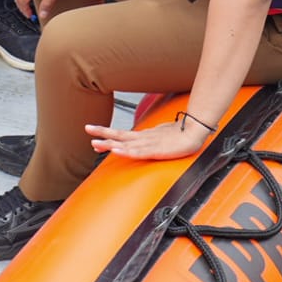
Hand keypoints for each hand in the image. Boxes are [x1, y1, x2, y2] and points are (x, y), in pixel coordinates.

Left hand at [85, 117, 213, 160]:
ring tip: (95, 143)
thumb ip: (150, 140)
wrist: (194, 132)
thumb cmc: (179, 135)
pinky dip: (125, 151)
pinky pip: (137, 152)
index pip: (122, 134)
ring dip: (109, 143)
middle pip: (119, 135)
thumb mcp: (160, 137)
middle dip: (102, 133)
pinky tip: (116, 151)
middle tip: (87, 129)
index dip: (107, 134)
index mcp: (143, 136)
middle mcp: (143, 138)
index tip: (93, 135)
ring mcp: (148, 143)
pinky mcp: (155, 150)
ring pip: (125, 144)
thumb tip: (141, 143)